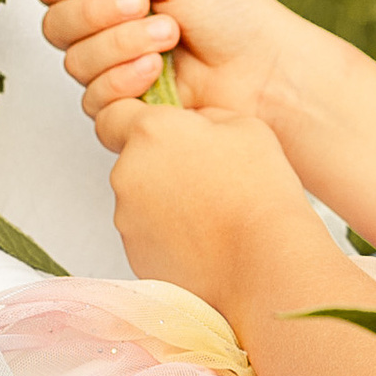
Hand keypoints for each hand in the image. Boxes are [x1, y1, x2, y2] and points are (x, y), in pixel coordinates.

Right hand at [37, 0, 317, 129]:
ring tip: (169, 37)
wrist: (268, 71)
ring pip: (75, 62)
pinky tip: (155, 73)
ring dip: (119, 44)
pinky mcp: (126, 112)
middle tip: (142, 4)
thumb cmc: (234, 16)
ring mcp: (115, 73)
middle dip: (96, 12)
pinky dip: (122, 81)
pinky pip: (94, 100)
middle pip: (57, 25)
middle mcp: (108, 33)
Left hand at [92, 99, 327, 309]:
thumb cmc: (261, 193)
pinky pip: (147, 231)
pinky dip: (169, 231)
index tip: (162, 130)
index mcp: (153, 132)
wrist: (262, 262)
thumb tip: (194, 124)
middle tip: (207, 174)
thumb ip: (206, 117)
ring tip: (213, 211)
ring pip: (140, 196)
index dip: (136, 118)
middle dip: (163, 162)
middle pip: (133, 158)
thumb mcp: (247, 127)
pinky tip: (206, 236)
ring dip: (167, 198)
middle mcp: (128, 171)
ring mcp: (126, 215)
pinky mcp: (134, 251)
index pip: (114, 112)